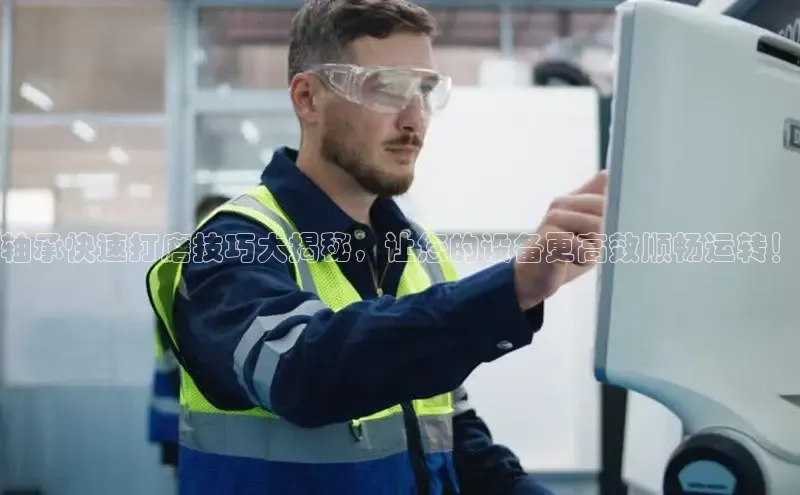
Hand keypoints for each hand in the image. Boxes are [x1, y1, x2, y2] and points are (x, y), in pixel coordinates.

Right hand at [514, 170, 607, 309]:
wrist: (531, 279)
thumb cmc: (564, 255)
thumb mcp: (588, 231)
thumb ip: (601, 207)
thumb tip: (613, 179)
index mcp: (572, 198)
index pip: (606, 183)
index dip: (618, 202)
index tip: (616, 220)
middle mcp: (561, 203)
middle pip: (607, 208)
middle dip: (605, 232)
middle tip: (585, 247)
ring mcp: (553, 219)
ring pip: (598, 227)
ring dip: (593, 248)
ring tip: (576, 254)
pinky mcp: (549, 238)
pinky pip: (585, 249)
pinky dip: (583, 260)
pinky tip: (568, 261)